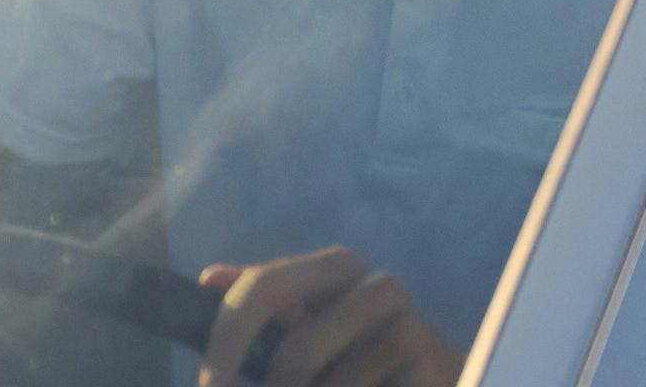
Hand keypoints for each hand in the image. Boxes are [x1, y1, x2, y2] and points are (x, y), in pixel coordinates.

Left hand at [196, 250, 461, 386]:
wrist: (426, 385)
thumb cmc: (355, 370)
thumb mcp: (305, 339)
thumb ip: (267, 312)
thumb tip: (210, 277)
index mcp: (341, 270)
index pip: (266, 285)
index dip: (228, 338)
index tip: (209, 385)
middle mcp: (381, 286)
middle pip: (297, 349)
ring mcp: (415, 325)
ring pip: (332, 386)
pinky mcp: (436, 366)